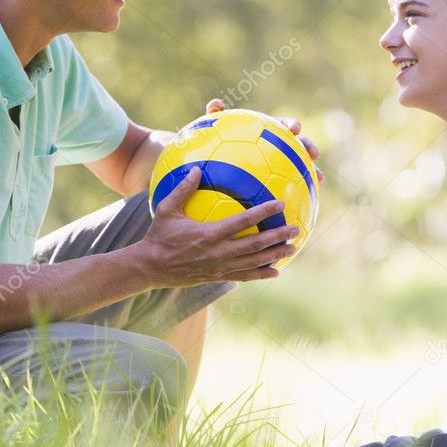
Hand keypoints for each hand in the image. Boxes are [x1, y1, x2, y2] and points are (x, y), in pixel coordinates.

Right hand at [138, 167, 297, 286]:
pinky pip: (244, 276)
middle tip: (296, 229)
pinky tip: (274, 272)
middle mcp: (219, 252)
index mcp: (210, 234)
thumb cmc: (158, 236)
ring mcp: (220, 267)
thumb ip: (183, 189)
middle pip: (256, 245)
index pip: (243, 221)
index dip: (264, 212)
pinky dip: (261, 274)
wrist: (150, 267)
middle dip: (278, 237)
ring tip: (292, 249)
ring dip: (275, 255)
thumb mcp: (166, 210)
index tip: (280, 204)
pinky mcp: (218, 277)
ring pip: (254, 262)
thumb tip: (196, 169)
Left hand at [205, 98, 324, 182]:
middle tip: (313, 154)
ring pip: (303, 164)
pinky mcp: (282, 179)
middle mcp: (280, 145)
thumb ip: (217, 116)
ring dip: (314, 169)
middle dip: (309, 146)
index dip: (292, 124)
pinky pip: (293, 185)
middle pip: (300, 143)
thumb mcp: (218, 130)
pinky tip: (303, 201)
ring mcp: (283, 162)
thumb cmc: (222, 142)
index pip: (284, 124)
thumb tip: (216, 103)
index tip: (295, 129)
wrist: (225, 160)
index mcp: (269, 131)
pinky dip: (301, 190)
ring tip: (319, 177)